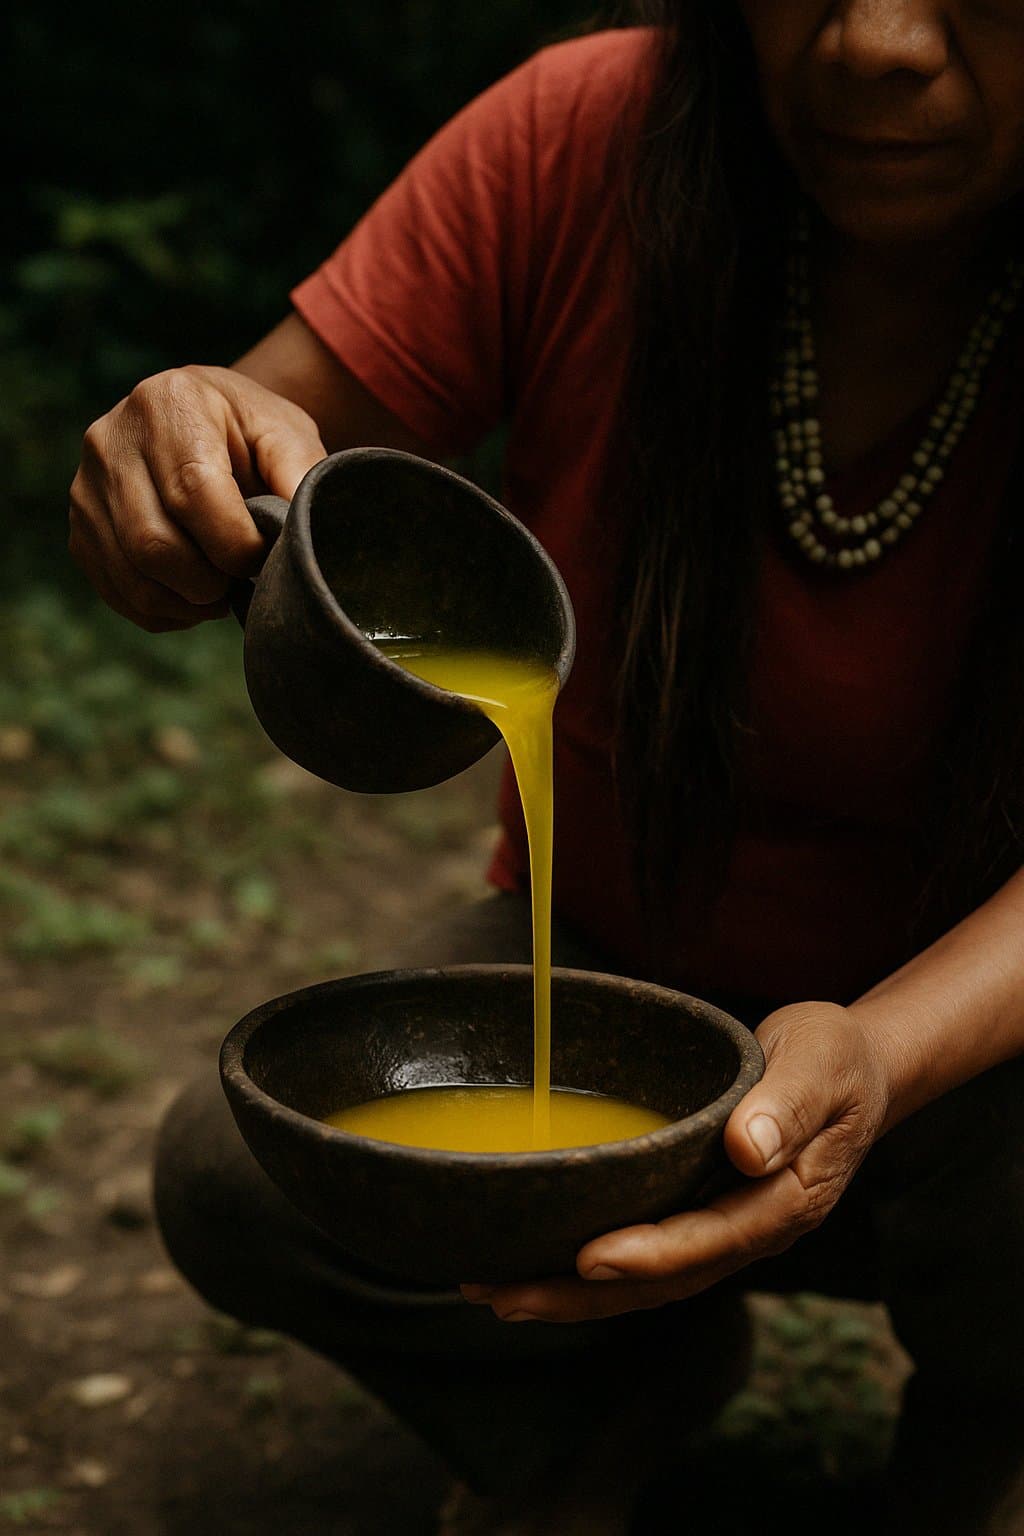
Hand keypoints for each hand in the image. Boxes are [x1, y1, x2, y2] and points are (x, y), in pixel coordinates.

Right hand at [69, 364, 325, 630]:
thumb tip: (308, 529)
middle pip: (154, 542)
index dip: (235, 542)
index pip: (193, 491)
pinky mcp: (80, 528)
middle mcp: (112, 440)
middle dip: (209, 581)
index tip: (263, 555)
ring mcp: (87, 487)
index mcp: (169, 403)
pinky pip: (118, 591)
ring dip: (187, 603)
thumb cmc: (250, 431)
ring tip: (222, 592)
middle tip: (242, 581)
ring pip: (133, 574)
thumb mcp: (284, 433)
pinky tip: (193, 598)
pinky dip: (162, 611)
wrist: (201, 422)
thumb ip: (301, 473)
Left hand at [462, 1001, 893, 1322]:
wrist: (852, 1068)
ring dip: (572, 1293)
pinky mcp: (702, 1213)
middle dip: (582, 1294)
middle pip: (665, 1279)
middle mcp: (753, 1229)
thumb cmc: (835, 1058)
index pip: (711, 1240)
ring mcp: (726, 1228)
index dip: (649, 1254)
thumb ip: (788, 1105)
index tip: (588, 1259)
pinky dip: (589, 1268)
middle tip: (502, 1295)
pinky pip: (644, 1253)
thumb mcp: (821, 1063)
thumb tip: (747, 1149)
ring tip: (495, 1292)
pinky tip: (536, 1261)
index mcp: (787, 1200)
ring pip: (647, 1279)